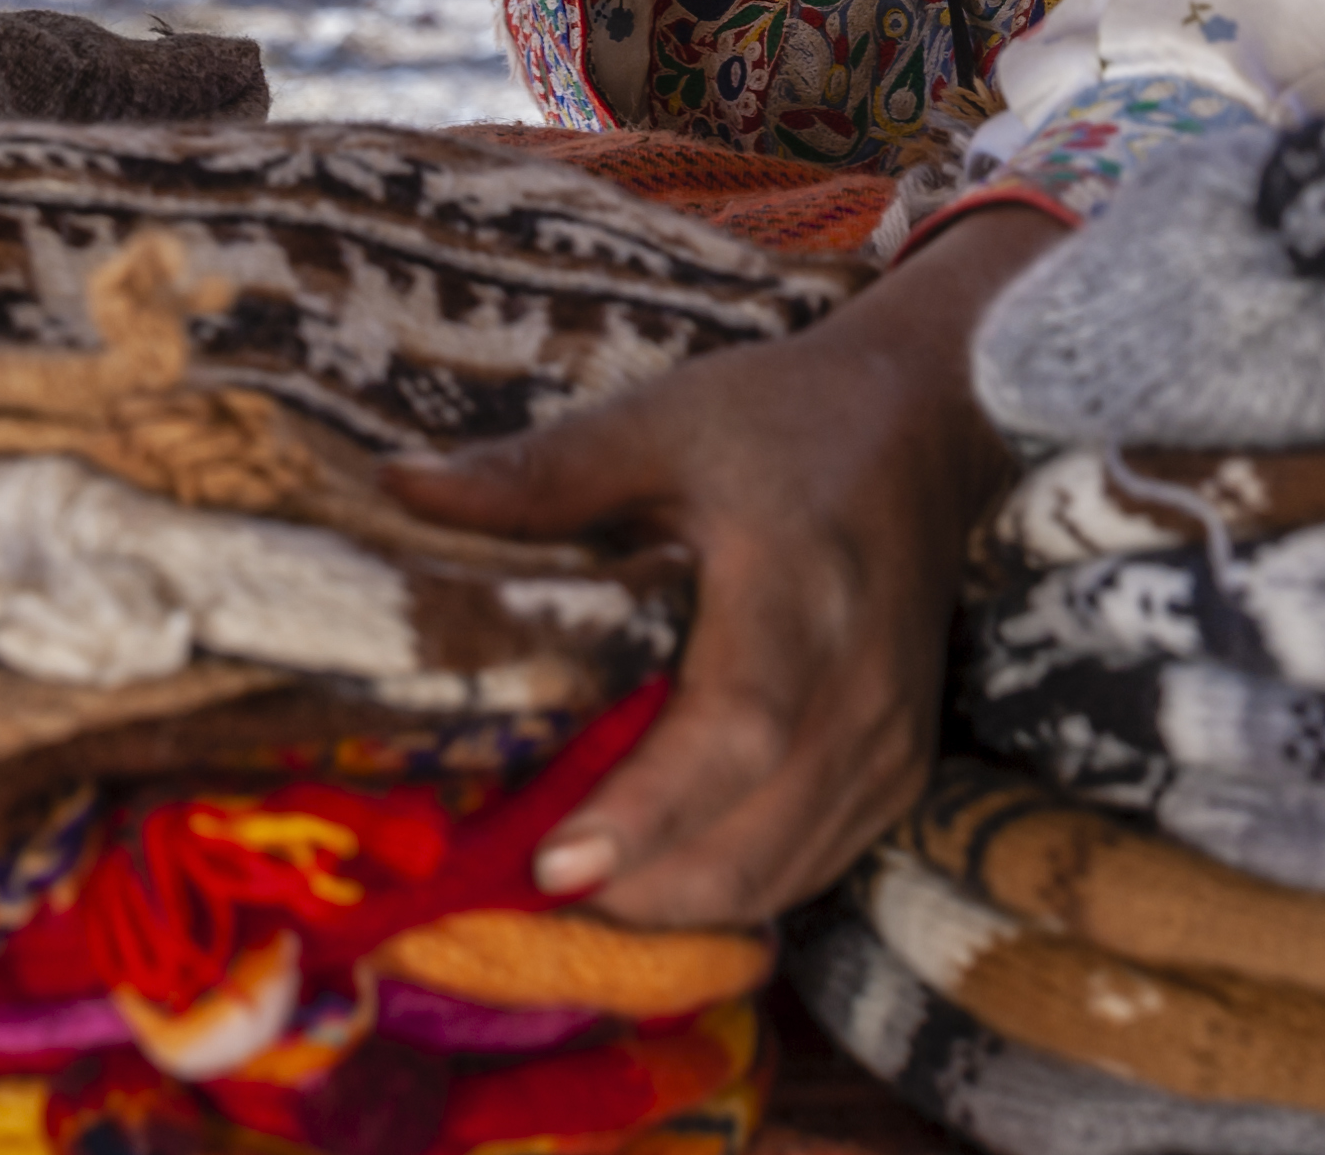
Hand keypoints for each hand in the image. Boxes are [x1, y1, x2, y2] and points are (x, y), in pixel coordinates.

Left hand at [379, 208, 1052, 926]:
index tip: (553, 866)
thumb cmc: (781, 420)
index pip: (737, 730)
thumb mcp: (658, 423)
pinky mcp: (900, 771)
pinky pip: (810, 865)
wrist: (925, 425)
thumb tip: (399, 488)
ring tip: (565, 892)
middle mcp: (859, 690)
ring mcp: (890, 742)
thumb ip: (539, 474)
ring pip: (781, 876)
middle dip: (635, 890)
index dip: (647, 812)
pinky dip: (727, 888)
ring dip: (673, 904)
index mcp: (799, 592)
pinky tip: (647, 873)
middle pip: (755, 840)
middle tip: (516, 891)